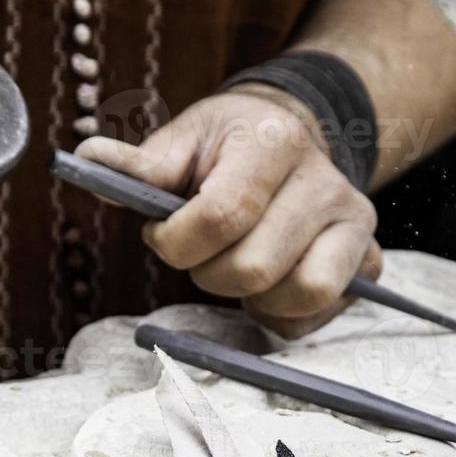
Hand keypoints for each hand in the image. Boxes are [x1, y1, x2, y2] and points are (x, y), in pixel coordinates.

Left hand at [75, 86, 381, 339]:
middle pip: (254, 267)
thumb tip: (89, 158)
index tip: (161, 235)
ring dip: (250, 298)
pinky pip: (314, 318)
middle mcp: (326, 182)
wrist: (292, 139)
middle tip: (201, 254)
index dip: (177, 242)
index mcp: (275, 142)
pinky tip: (266, 284)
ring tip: (236, 268)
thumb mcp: (186, 138)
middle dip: (208, 273)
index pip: (222, 215)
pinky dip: (278, 315)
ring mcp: (354, 224)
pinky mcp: (366, 260)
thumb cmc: (229, 145)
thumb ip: (142, 162)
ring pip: (297, 296)